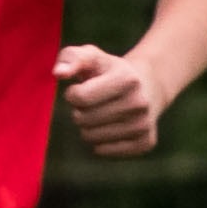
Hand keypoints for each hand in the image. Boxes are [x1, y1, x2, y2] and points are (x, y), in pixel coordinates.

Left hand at [56, 44, 170, 156]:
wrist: (147, 86)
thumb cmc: (108, 70)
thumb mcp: (91, 56)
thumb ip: (71, 58)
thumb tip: (58, 73)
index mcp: (127, 79)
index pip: (80, 98)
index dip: (72, 94)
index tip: (80, 88)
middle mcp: (139, 103)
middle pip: (83, 119)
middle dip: (79, 111)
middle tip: (93, 102)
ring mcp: (144, 125)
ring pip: (91, 137)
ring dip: (88, 126)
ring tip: (101, 112)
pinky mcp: (145, 142)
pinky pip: (103, 151)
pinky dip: (99, 141)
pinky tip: (109, 126)